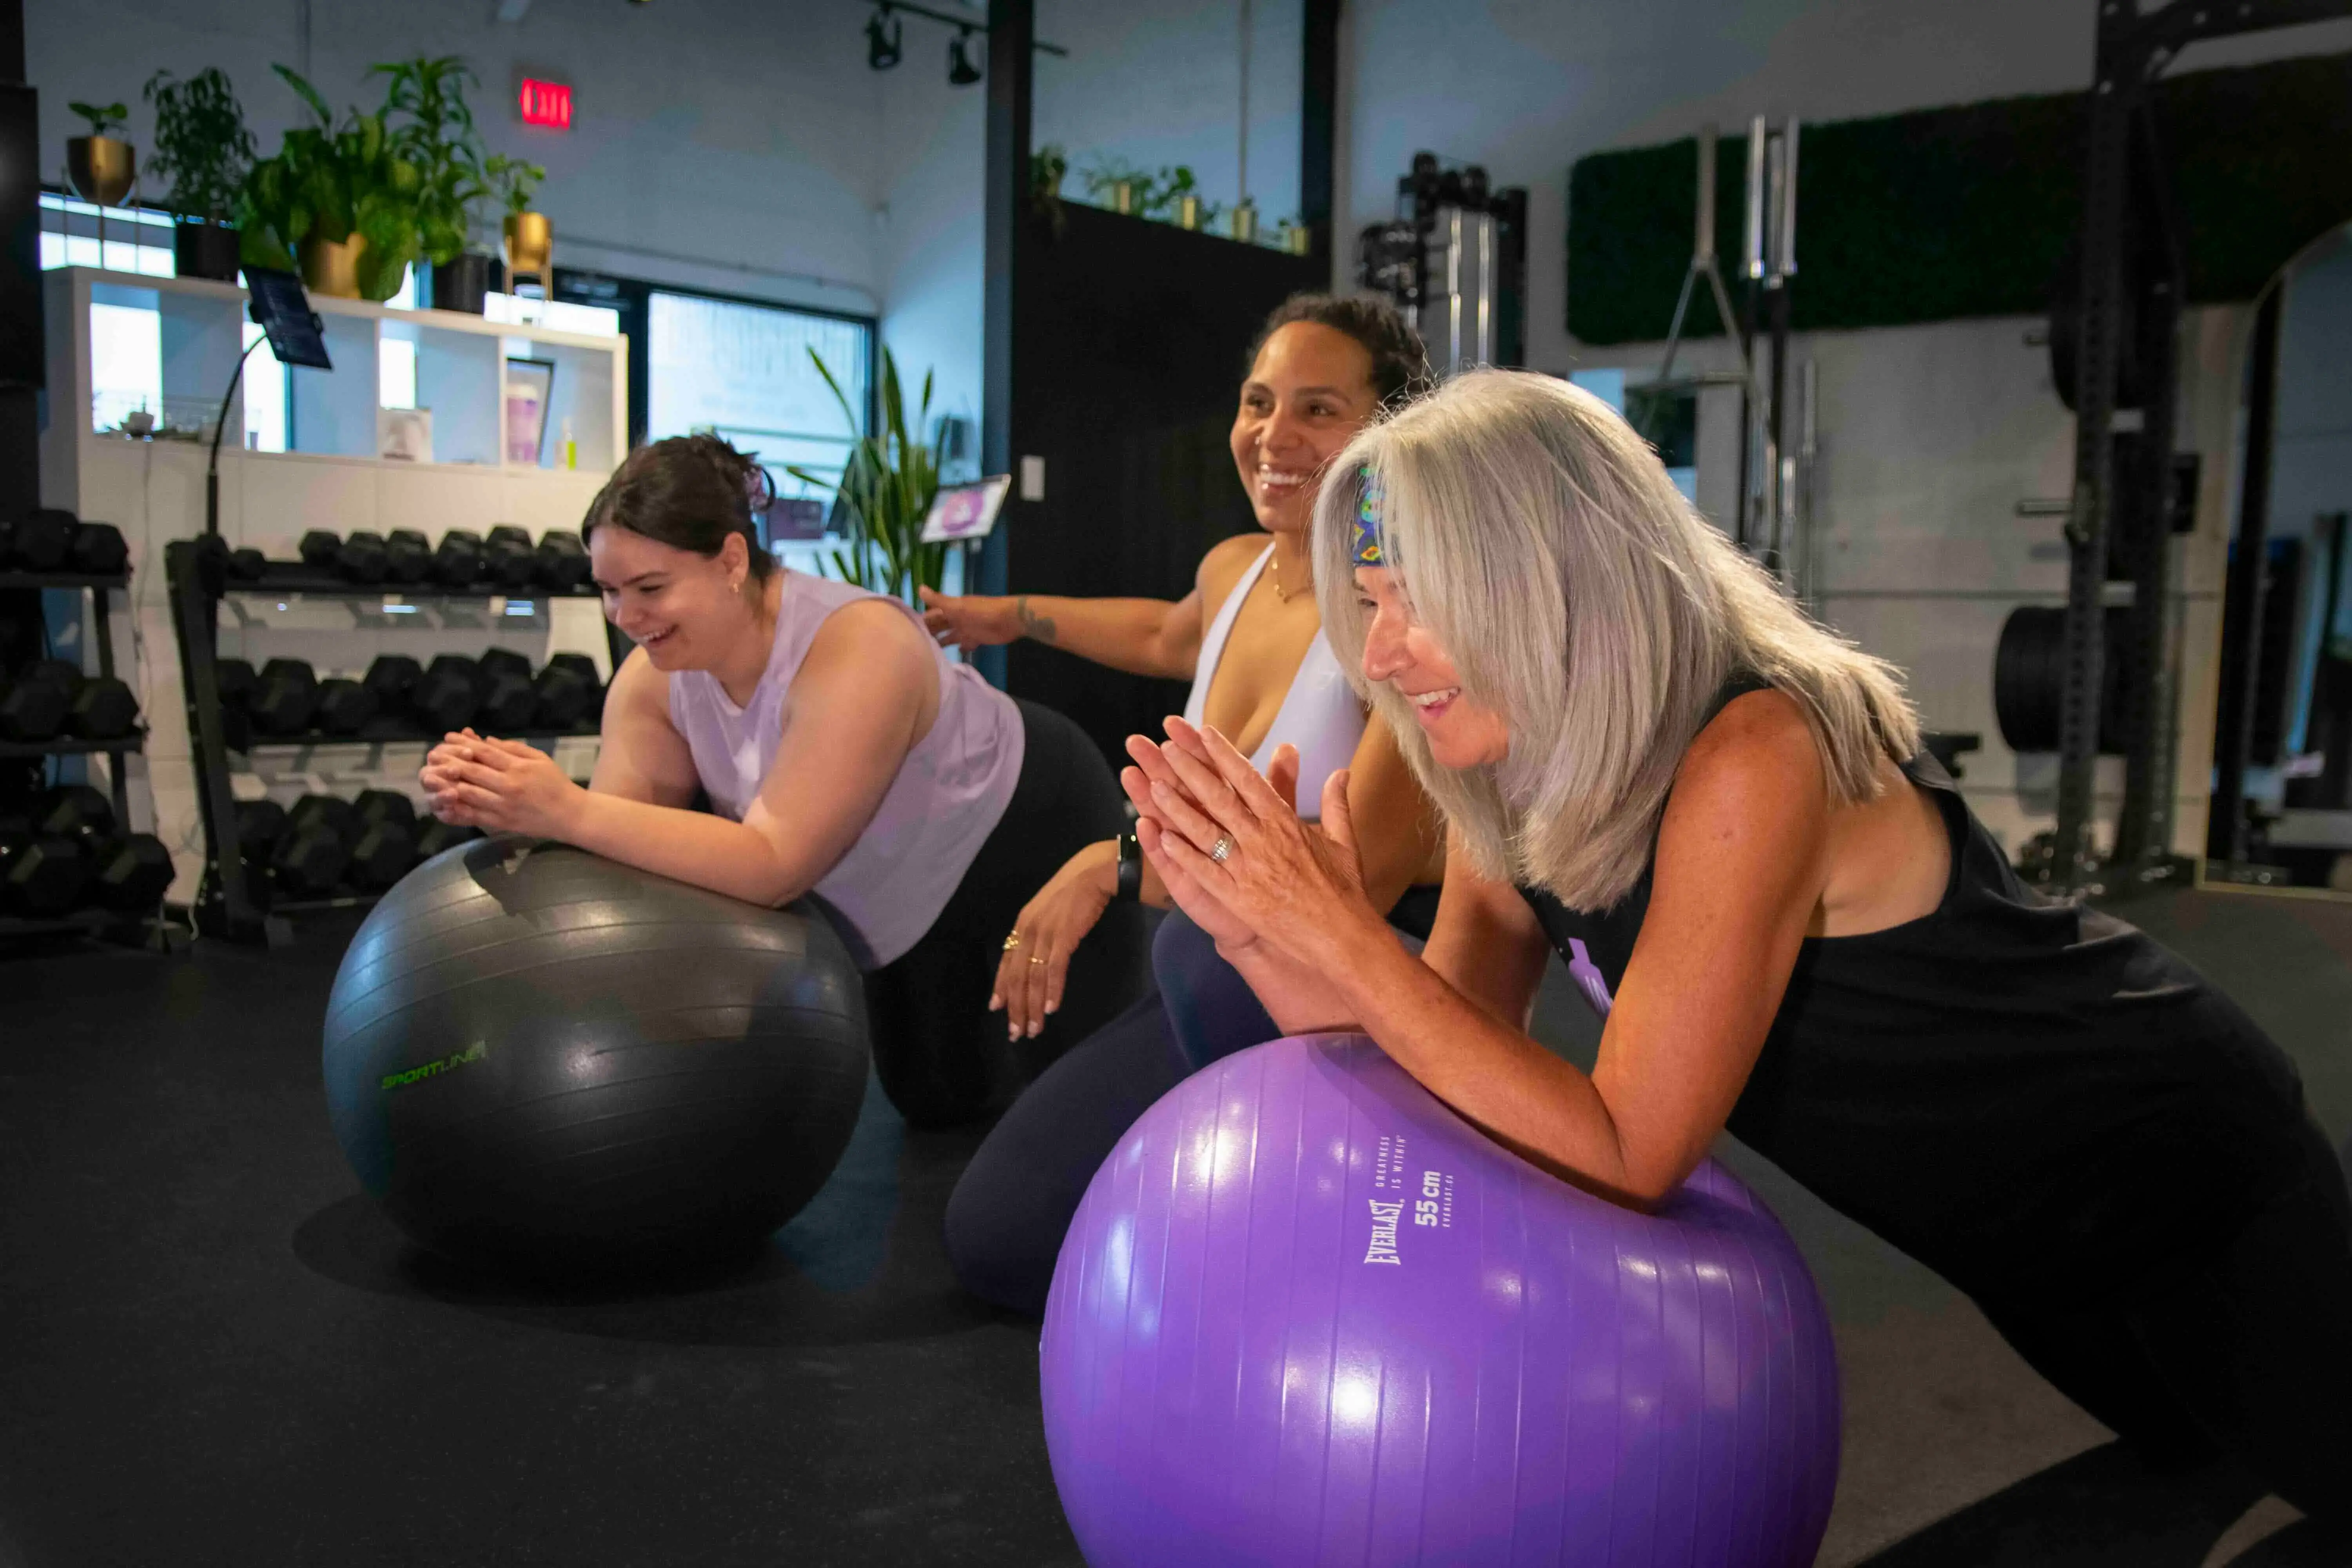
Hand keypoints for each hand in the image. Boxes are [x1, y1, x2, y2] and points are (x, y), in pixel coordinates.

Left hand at [415, 732, 580, 838]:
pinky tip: (444, 803)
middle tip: (433, 755)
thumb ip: (514, 748)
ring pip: (468, 792)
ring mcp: (503, 805)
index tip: (448, 737)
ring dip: (447, 784)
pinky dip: (456, 810)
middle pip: (472, 770)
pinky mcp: (501, 822)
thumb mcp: (540, 759)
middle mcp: (508, 785)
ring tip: (432, 776)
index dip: (464, 744)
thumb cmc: (556, 783)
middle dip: (449, 761)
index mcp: (518, 767)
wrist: (570, 815)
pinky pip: (474, 815)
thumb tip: (486, 740)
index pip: (485, 752)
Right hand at [918, 587, 1018, 649]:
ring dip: (941, 642)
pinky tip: (953, 654)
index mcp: (951, 609)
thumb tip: (919, 588)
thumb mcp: (957, 606)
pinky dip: (960, 648)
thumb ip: (939, 600)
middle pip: (940, 626)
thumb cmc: (982, 612)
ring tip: (929, 653)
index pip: (932, 615)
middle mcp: (957, 619)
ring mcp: (967, 629)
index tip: (907, 630)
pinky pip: (965, 644)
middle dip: (929, 633)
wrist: (1009, 619)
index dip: (921, 621)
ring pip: (950, 636)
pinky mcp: (977, 639)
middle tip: (915, 645)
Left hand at [991, 840, 1116, 1040]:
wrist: (1094, 873)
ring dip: (1034, 1007)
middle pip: (1017, 976)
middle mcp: (1027, 931)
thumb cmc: (1073, 894)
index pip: (1006, 964)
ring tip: (1035, 1029)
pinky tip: (1052, 1008)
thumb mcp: (1047, 914)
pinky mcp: (1063, 937)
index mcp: (1021, 926)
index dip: (1001, 989)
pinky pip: (1054, 970)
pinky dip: (1053, 991)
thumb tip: (1034, 959)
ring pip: (1034, 978)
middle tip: (1017, 1033)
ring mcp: (1044, 934)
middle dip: (1016, 1008)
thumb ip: (1038, 935)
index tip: (998, 1010)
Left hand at [1135, 716, 1381, 969]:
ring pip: (1205, 831)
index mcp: (1286, 823)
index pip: (1249, 779)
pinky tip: (1160, 837)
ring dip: (1178, 807)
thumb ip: (1337, 803)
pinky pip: (1203, 870)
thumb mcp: (1344, 841)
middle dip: (1191, 771)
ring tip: (1154, 785)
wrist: (1341, 937)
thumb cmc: (1344, 890)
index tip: (1204, 732)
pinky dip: (1181, 853)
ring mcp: (1247, 868)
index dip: (1224, 754)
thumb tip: (1342, 771)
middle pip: (1220, 798)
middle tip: (1166, 748)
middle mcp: (1263, 840)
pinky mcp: (1237, 897)